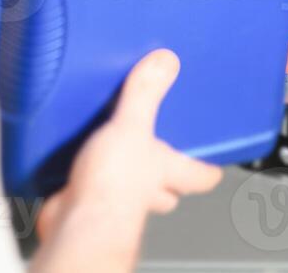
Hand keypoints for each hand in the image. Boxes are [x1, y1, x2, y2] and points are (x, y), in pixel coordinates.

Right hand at [35, 50, 222, 268]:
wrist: (73, 223)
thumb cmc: (112, 190)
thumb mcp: (131, 128)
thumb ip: (146, 95)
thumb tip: (165, 64)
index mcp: (167, 171)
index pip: (201, 174)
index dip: (209, 167)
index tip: (214, 158)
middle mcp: (146, 188)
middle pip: (168, 183)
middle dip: (165, 169)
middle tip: (161, 143)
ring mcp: (117, 197)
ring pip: (132, 184)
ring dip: (125, 168)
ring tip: (114, 139)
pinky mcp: (87, 198)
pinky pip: (94, 183)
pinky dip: (89, 170)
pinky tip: (76, 152)